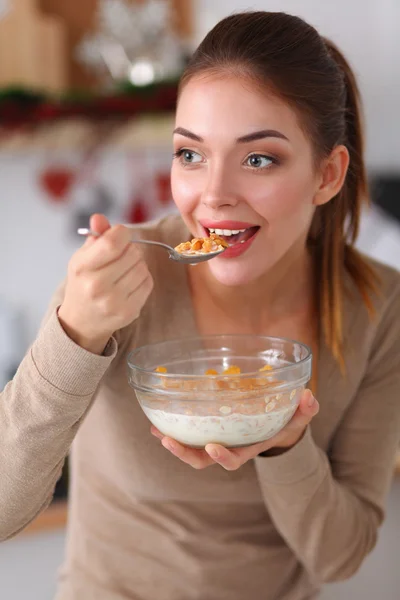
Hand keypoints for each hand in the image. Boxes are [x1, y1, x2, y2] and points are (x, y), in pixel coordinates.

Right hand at [58, 214, 152, 353]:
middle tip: (121, 256)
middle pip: (133, 253)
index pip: (113, 243)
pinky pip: (148, 283)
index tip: (120, 235)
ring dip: (138, 264)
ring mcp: (114, 302)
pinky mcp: (129, 312)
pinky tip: (130, 283)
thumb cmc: (84, 283)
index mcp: (82, 268)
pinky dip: (143, 278)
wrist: (82, 322)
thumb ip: (95, 236)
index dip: (122, 233)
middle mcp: (97, 286)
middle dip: (130, 249)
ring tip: (124, 271)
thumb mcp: (82, 258)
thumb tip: (99, 218)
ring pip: (142, 268)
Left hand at [151, 389, 318, 469]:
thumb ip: (305, 410)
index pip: (232, 460)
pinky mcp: (206, 431)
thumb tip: (310, 396)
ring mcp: (215, 441)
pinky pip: (187, 434)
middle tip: (168, 441)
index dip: (222, 457)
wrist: (273, 427)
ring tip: (157, 430)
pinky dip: (173, 428)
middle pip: (202, 460)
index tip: (212, 447)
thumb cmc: (284, 424)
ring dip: (173, 442)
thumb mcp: (297, 418)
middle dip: (184, 453)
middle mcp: (227, 449)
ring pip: (190, 450)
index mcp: (247, 449)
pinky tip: (157, 420)